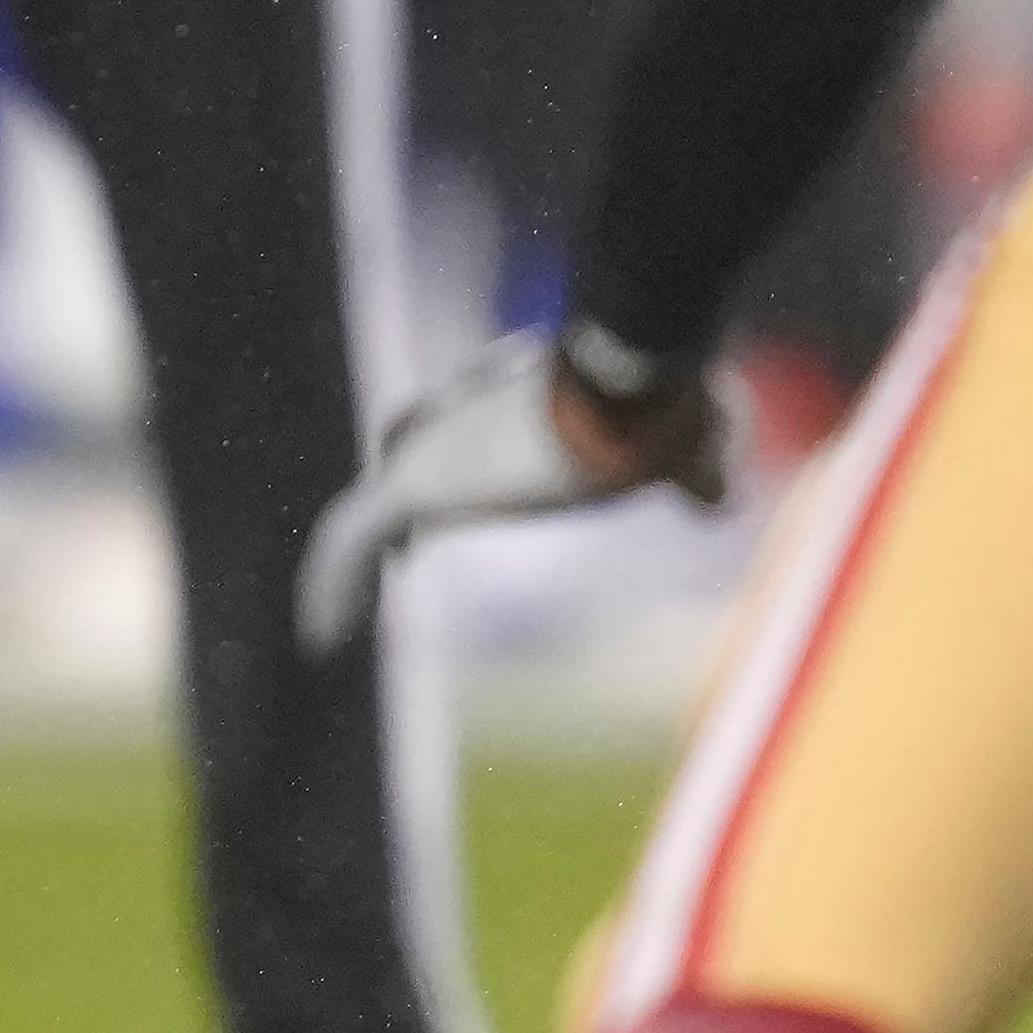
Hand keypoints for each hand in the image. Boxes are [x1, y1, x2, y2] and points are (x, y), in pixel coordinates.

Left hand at [299, 326, 730, 648]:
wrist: (625, 396)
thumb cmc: (661, 410)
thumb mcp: (689, 441)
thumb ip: (692, 470)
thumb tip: (714, 498)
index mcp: (517, 403)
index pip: (469, 435)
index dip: (463, 469)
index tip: (464, 504)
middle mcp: (461, 416)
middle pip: (412, 460)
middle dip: (409, 505)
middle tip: (408, 551)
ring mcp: (427, 449)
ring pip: (375, 510)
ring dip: (357, 557)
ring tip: (340, 612)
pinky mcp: (407, 485)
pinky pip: (348, 540)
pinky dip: (331, 586)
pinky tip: (318, 637)